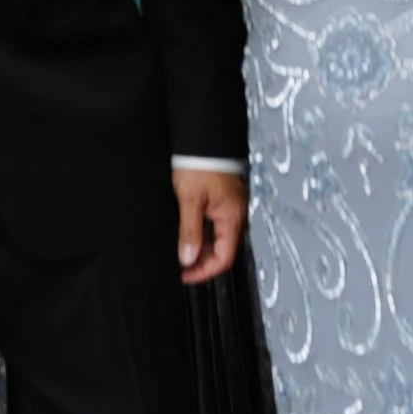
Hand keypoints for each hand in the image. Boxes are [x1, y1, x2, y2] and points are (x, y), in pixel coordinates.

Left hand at [172, 167, 244, 284]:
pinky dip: (200, 233)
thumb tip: (187, 259)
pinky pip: (212, 224)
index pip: (224, 258)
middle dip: (201, 261)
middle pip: (221, 249)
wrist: (202, 137)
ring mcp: (228, 207)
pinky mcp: (220, 198)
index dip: (204, 271)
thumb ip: (190, 231)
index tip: (184, 276)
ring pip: (216, 237)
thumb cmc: (198, 166)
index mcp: (231, 218)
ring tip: (178, 252)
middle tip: (178, 265)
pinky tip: (184, 234)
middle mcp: (234, 215)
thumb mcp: (190, 200)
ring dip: (199, 247)